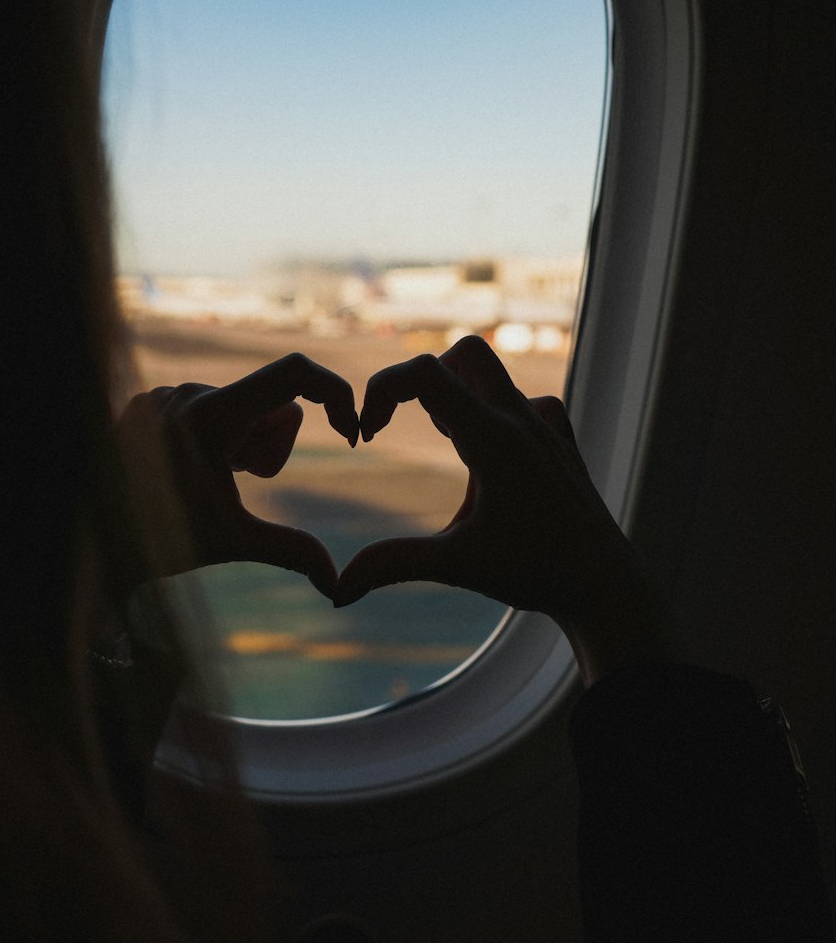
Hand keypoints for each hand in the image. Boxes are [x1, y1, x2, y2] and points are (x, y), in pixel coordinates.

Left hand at [119, 353, 357, 599]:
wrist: (89, 542)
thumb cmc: (160, 541)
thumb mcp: (233, 543)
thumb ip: (291, 550)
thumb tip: (338, 585)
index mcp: (213, 413)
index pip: (295, 372)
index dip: (335, 393)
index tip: (348, 432)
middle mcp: (188, 392)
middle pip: (272, 405)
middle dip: (273, 446)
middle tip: (242, 482)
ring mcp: (165, 394)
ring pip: (241, 407)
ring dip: (243, 444)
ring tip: (206, 480)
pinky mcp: (148, 401)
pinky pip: (206, 407)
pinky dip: (213, 438)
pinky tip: (183, 473)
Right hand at [336, 338, 658, 668]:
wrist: (606, 585)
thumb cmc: (536, 572)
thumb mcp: (457, 565)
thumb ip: (393, 565)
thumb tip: (338, 590)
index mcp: (491, 437)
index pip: (424, 373)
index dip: (382, 390)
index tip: (367, 434)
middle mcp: (519, 419)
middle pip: (461, 354)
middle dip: (421, 380)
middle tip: (406, 425)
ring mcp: (544, 426)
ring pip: (493, 374)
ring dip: (457, 394)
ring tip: (447, 446)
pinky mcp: (560, 440)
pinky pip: (524, 401)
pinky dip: (495, 411)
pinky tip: (490, 452)